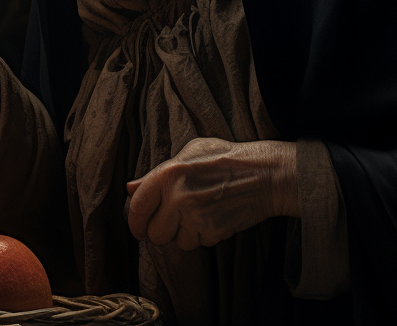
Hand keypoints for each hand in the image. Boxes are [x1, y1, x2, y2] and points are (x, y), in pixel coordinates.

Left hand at [126, 138, 298, 249]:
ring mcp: (196, 216)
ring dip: (184, 235)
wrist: (266, 174)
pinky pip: (198, 244)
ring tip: (198, 215)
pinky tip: (213, 218)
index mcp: (168, 174)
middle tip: (173, 222)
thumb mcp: (189, 153)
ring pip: (177, 243)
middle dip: (161, 232)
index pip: (137, 207)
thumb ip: (157, 173)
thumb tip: (130, 188)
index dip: (134, 222)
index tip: (138, 229)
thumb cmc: (226, 158)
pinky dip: (203, 236)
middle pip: (154, 234)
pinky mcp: (213, 231)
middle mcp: (178, 197)